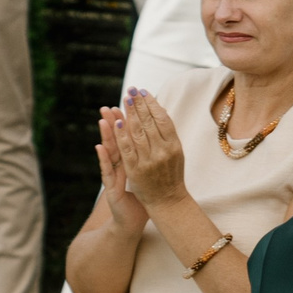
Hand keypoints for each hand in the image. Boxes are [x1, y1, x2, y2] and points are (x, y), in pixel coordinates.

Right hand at [95, 105, 151, 230]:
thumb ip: (147, 154)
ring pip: (109, 152)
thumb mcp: (146, 171)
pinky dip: (103, 158)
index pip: (127, 137)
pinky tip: (99, 147)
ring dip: (105, 135)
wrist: (137, 219)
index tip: (125, 104)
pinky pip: (106, 170)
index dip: (125, 121)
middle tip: (107, 106)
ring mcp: (114, 176)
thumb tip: (158, 133)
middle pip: (117, 141)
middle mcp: (120, 165)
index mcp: (130, 159)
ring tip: (102, 120)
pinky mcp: (110, 187)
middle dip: (113, 122)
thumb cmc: (145, 194)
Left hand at [113, 90, 189, 205]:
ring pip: (137, 133)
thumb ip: (168, 134)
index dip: (152, 103)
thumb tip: (160, 110)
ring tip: (123, 100)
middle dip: (139, 105)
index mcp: (174, 145)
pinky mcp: (135, 171)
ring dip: (130, 115)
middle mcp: (162, 152)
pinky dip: (121, 136)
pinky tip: (117, 123)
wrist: (168, 202)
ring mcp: (148, 161)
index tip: (143, 91)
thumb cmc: (172, 175)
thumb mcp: (176, 152)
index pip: (162, 119)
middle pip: (149, 123)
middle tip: (131, 90)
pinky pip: (127, 150)